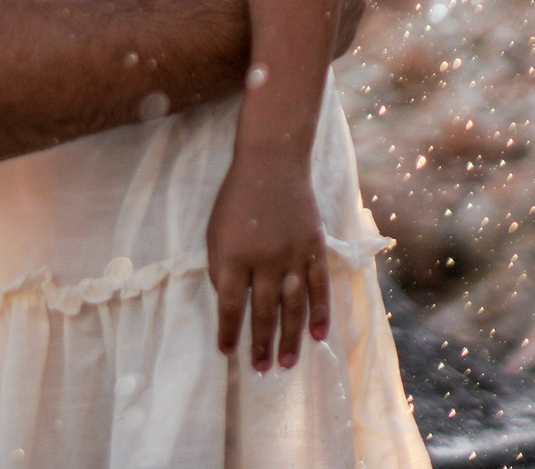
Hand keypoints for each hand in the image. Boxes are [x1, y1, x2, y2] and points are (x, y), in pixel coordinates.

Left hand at [206, 152, 329, 371]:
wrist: (272, 164)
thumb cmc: (236, 198)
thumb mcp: (215, 230)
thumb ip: (219, 266)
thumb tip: (226, 301)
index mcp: (232, 255)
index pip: (228, 304)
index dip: (228, 330)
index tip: (227, 351)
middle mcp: (264, 259)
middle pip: (262, 311)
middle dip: (259, 343)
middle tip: (260, 369)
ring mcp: (292, 255)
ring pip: (292, 306)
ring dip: (289, 337)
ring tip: (286, 363)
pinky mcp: (314, 248)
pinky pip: (319, 287)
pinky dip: (320, 313)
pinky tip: (319, 336)